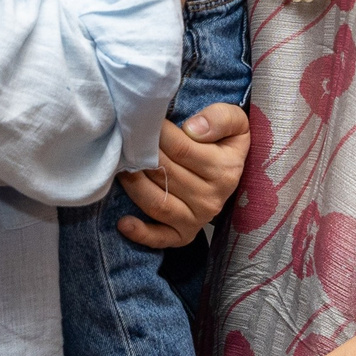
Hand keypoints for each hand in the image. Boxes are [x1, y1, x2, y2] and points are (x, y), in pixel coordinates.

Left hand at [117, 103, 248, 247]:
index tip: (142, 119)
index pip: (181, 149)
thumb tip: (193, 129)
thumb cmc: (224, 142)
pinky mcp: (183, 235)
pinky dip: (140, 233)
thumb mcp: (235, 122)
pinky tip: (123, 223)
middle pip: (164, 174)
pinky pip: (160, 238)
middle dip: (140, 154)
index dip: (157, 133)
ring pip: (157, 203)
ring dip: (133, 184)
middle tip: (123, 138)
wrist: (230, 170)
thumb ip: (220, 118)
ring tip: (119, 165)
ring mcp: (197, 219)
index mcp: (224, 170)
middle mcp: (211, 199)